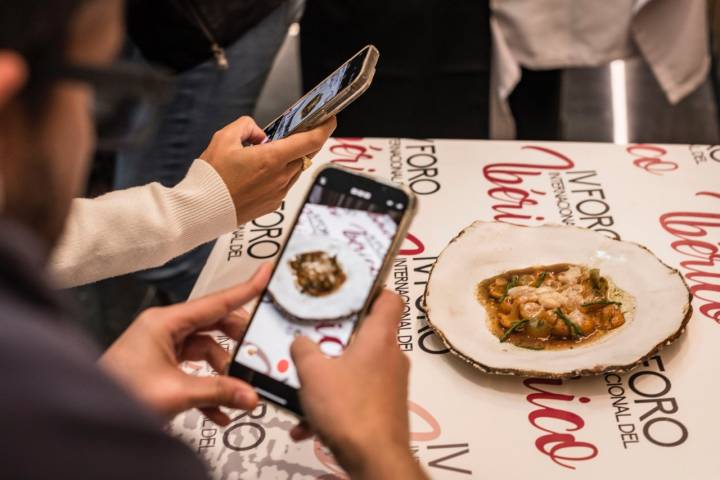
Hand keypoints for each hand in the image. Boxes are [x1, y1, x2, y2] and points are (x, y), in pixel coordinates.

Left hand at [100, 264, 271, 425]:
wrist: (89, 414)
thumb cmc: (119, 395)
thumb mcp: (176, 392)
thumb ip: (218, 391)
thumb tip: (250, 395)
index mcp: (164, 322)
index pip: (215, 302)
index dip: (244, 289)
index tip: (266, 273)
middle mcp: (164, 329)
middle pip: (213, 325)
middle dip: (237, 342)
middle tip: (259, 350)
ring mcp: (161, 347)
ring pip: (206, 350)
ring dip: (223, 372)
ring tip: (236, 392)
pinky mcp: (160, 367)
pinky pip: (194, 370)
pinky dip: (208, 388)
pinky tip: (219, 411)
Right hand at [200, 116, 335, 225]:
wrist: (201, 210)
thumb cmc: (211, 176)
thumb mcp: (224, 138)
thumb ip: (246, 127)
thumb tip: (261, 135)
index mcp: (272, 159)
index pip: (311, 141)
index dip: (325, 128)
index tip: (330, 119)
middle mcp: (281, 178)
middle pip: (304, 155)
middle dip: (303, 143)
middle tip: (295, 133)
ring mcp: (278, 194)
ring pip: (295, 170)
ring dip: (290, 159)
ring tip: (270, 153)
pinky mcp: (272, 205)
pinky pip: (284, 185)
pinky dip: (280, 174)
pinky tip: (261, 172)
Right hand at [290, 291, 427, 479]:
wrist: (375, 460)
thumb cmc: (347, 407)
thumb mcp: (313, 373)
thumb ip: (303, 350)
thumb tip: (302, 342)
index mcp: (379, 337)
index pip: (389, 299)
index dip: (371, 290)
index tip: (347, 294)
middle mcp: (391, 356)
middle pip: (365, 335)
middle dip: (334, 341)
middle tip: (310, 344)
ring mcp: (392, 383)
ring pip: (356, 369)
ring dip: (329, 379)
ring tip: (301, 394)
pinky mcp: (387, 407)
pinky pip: (358, 395)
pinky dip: (335, 405)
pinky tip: (308, 425)